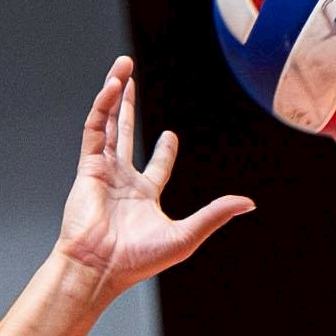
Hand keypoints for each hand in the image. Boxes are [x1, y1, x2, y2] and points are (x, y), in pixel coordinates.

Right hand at [54, 56, 252, 301]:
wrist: (99, 268)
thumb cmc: (137, 261)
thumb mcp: (186, 236)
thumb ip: (215, 214)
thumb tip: (248, 203)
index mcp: (144, 198)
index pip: (156, 167)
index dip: (165, 151)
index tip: (170, 135)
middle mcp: (122, 182)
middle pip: (125, 135)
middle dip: (128, 107)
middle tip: (130, 79)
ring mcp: (103, 173)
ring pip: (108, 125)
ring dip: (114, 95)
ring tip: (121, 67)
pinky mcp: (87, 168)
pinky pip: (94, 130)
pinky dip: (102, 107)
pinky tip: (112, 86)